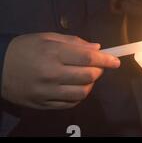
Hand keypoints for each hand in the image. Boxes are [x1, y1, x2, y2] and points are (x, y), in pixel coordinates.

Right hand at [1, 33, 120, 109]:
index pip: (88, 58)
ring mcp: (46, 91)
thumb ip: (74, 42)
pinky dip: (78, 96)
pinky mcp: (42, 104)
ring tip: (85, 77)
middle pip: (88, 76)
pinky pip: (70, 104)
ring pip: (81, 92)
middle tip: (96, 66)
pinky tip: (75, 88)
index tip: (115, 61)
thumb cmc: (24, 48)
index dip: (106, 59)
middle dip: (98, 71)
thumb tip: (97, 49)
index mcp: (53, 53)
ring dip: (90, 85)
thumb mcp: (47, 37)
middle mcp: (51, 73)